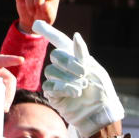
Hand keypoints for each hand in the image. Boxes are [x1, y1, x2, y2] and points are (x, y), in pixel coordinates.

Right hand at [36, 23, 122, 137]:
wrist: (100, 113)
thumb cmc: (101, 91)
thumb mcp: (94, 69)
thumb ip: (82, 53)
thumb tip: (75, 35)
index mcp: (77, 58)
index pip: (60, 41)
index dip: (49, 32)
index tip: (37, 24)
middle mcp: (66, 68)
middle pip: (56, 56)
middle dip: (70, 64)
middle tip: (83, 75)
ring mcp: (58, 80)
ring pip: (51, 71)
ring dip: (68, 79)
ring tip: (81, 88)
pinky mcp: (54, 94)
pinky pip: (49, 86)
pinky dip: (62, 88)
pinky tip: (73, 93)